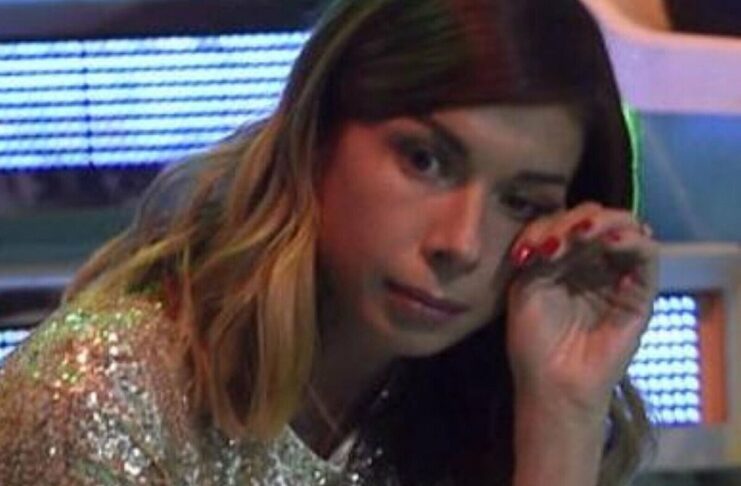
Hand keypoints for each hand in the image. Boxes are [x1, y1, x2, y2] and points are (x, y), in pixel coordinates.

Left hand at [506, 202, 657, 419]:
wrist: (552, 382)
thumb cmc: (534, 339)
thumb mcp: (527, 285)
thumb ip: (542, 250)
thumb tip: (562, 224)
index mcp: (563, 259)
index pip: (564, 222)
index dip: (548, 225)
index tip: (528, 249)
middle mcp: (592, 262)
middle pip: (595, 218)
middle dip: (573, 221)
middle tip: (552, 242)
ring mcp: (618, 275)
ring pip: (624, 227)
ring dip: (602, 223)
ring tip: (581, 236)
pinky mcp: (641, 292)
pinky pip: (648, 254)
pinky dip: (633, 240)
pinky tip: (610, 242)